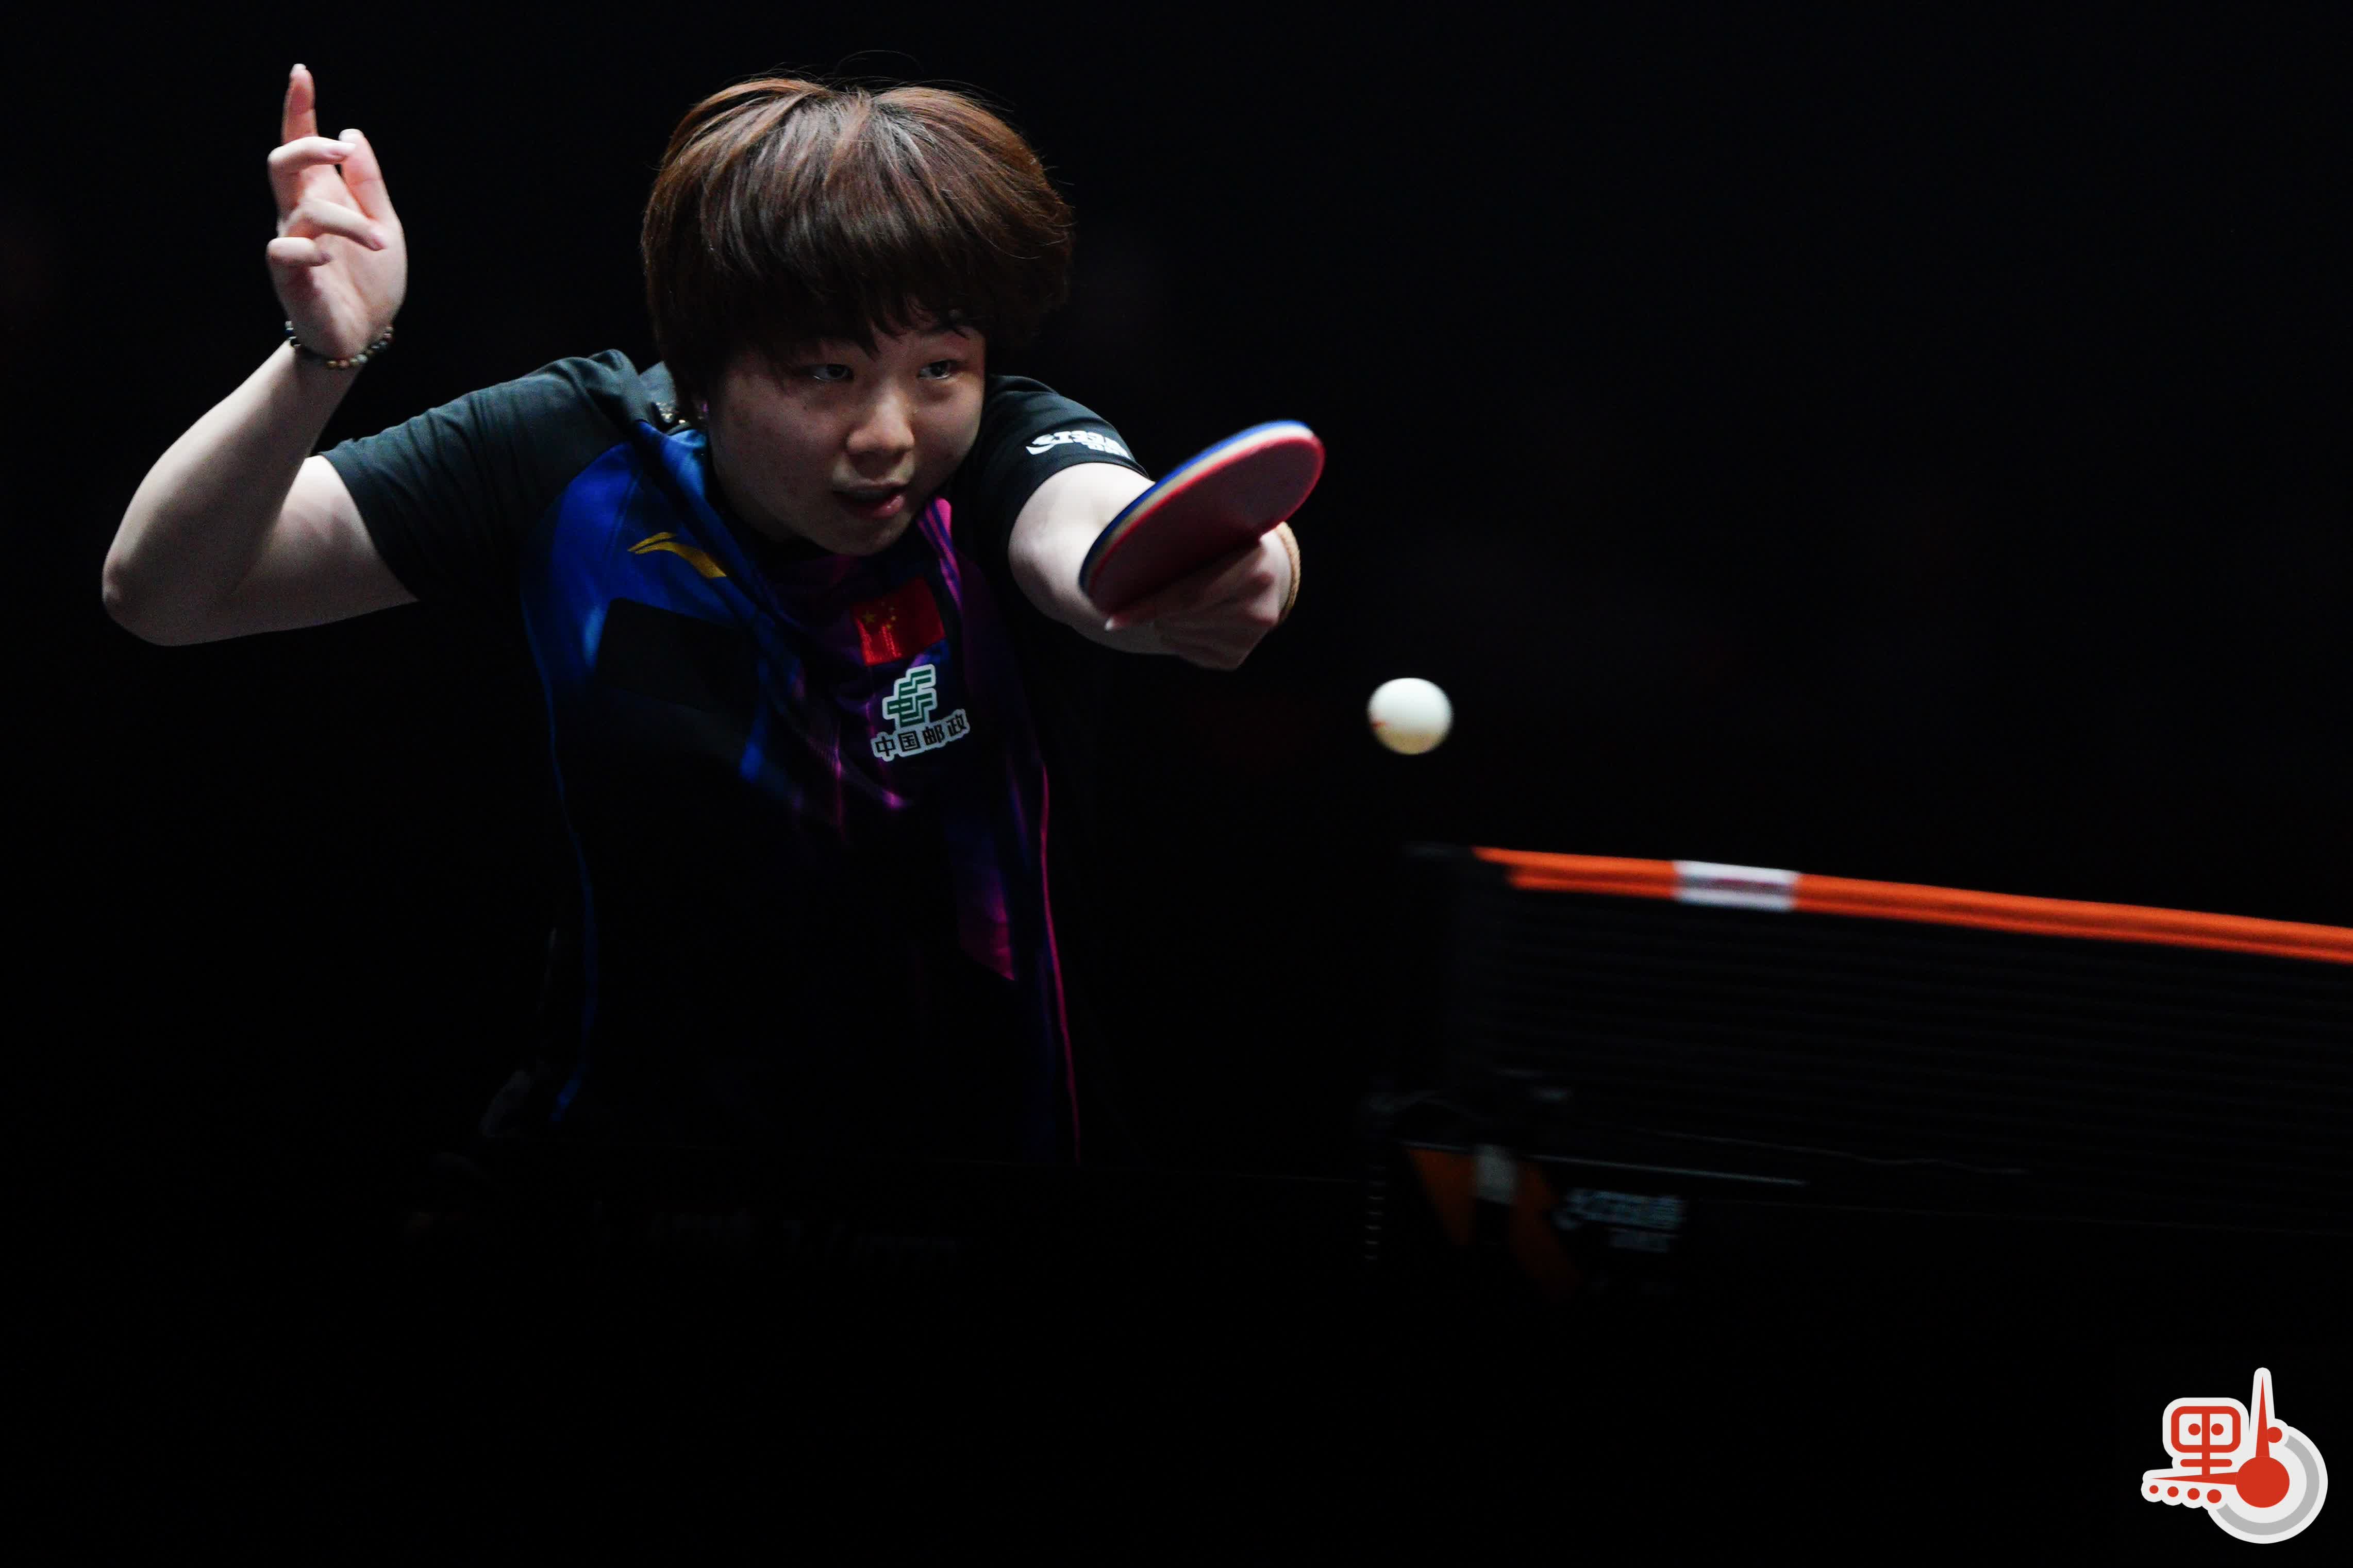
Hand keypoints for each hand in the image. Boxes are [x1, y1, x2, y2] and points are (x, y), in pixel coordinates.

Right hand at [265, 64, 404, 359]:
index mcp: (321, 195)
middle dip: (309, 147)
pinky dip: (311, 249)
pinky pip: (285, 250)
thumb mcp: (385, 224)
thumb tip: (352, 134)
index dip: (298, 108)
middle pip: (281, 162)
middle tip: (342, 151)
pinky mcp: (288, 276)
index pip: (300, 143)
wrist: (365, 332)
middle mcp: (298, 213)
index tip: (302, 73)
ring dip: (349, 222)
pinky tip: (331, 259)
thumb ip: (368, 184)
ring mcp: (290, 242)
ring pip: (304, 209)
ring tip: (380, 241)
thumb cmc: (371, 279)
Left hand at [1103, 525, 1294, 670]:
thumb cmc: (1218, 545)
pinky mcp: (1235, 658)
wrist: (1258, 571)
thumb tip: (1113, 563)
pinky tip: (1188, 620)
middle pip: (1181, 619)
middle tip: (1153, 594)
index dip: (1147, 607)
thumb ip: (1174, 541)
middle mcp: (1260, 608)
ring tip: (1177, 603)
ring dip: (1164, 622)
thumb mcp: (1205, 534)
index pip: (1190, 596)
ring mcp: (1250, 639)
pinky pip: (1185, 653)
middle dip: (1156, 610)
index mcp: (1255, 568)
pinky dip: (1175, 638)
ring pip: (1180, 636)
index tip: (1111, 620)